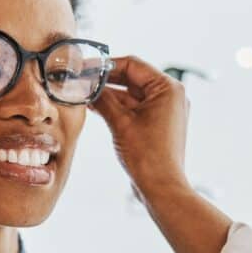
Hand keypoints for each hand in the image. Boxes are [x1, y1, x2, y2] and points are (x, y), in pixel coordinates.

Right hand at [90, 56, 191, 198]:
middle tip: (81, 80)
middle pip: (132, 78)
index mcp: (168, 88)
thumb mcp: (120, 122)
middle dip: (106, 80)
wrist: (161, 187)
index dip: (106, 65)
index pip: (132, 65)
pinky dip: (117, 107)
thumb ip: (103, 99)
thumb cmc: (148, 156)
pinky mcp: (158, 124)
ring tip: (85, 94)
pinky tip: (97, 107)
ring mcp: (165, 111)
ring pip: (131, 94)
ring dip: (109, 95)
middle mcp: (170, 96)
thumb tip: (87, 85)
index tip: (85, 67)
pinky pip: (135, 108)